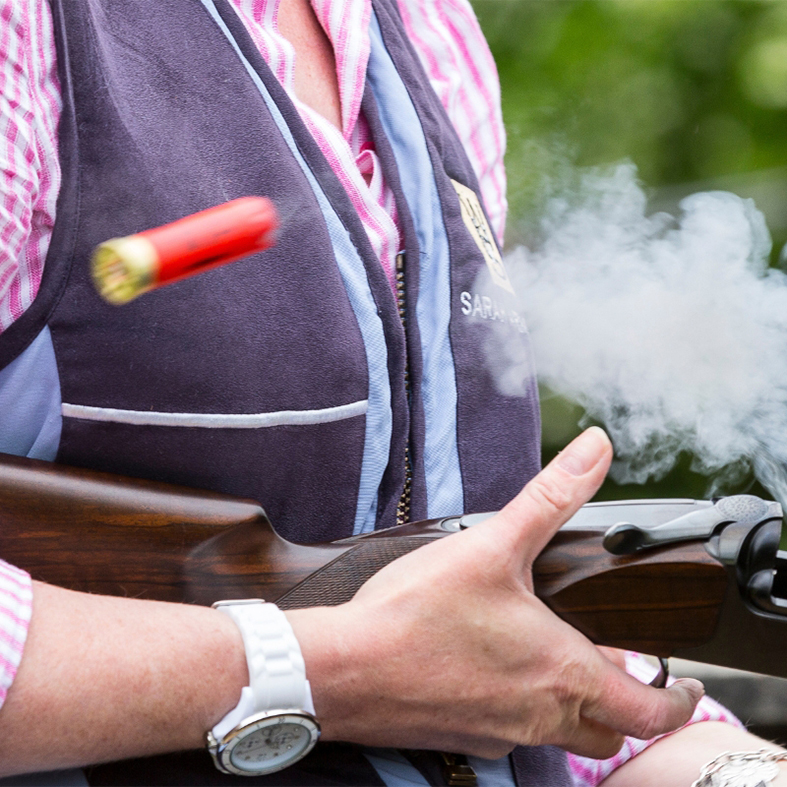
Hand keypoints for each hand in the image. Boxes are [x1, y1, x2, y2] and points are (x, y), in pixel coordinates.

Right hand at [286, 427, 703, 758]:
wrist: (342, 671)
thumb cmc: (416, 614)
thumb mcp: (493, 545)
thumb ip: (551, 497)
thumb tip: (595, 450)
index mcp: (562, 673)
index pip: (650, 711)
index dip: (675, 700)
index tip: (679, 683)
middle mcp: (538, 715)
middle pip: (610, 730)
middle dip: (623, 701)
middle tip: (615, 664)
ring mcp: (499, 733)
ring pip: (559, 733)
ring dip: (570, 704)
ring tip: (551, 659)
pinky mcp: (461, 737)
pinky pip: (510, 733)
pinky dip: (520, 708)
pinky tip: (489, 670)